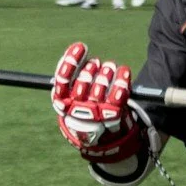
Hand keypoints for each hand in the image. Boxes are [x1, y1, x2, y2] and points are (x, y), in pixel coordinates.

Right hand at [51, 42, 145, 162]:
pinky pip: (117, 96)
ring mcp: (95, 114)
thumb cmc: (83, 110)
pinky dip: (121, 80)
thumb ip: (70, 78)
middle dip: (91, 69)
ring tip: (109, 67)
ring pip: (99, 89)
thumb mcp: (70, 97)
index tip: (81, 46)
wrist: (99, 139)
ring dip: (106, 73)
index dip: (71, 61)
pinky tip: (124, 71)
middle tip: (97, 63)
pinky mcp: (112, 116)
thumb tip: (72, 52)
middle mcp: (76, 110)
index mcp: (62, 103)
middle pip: (82, 84)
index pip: (62, 80)